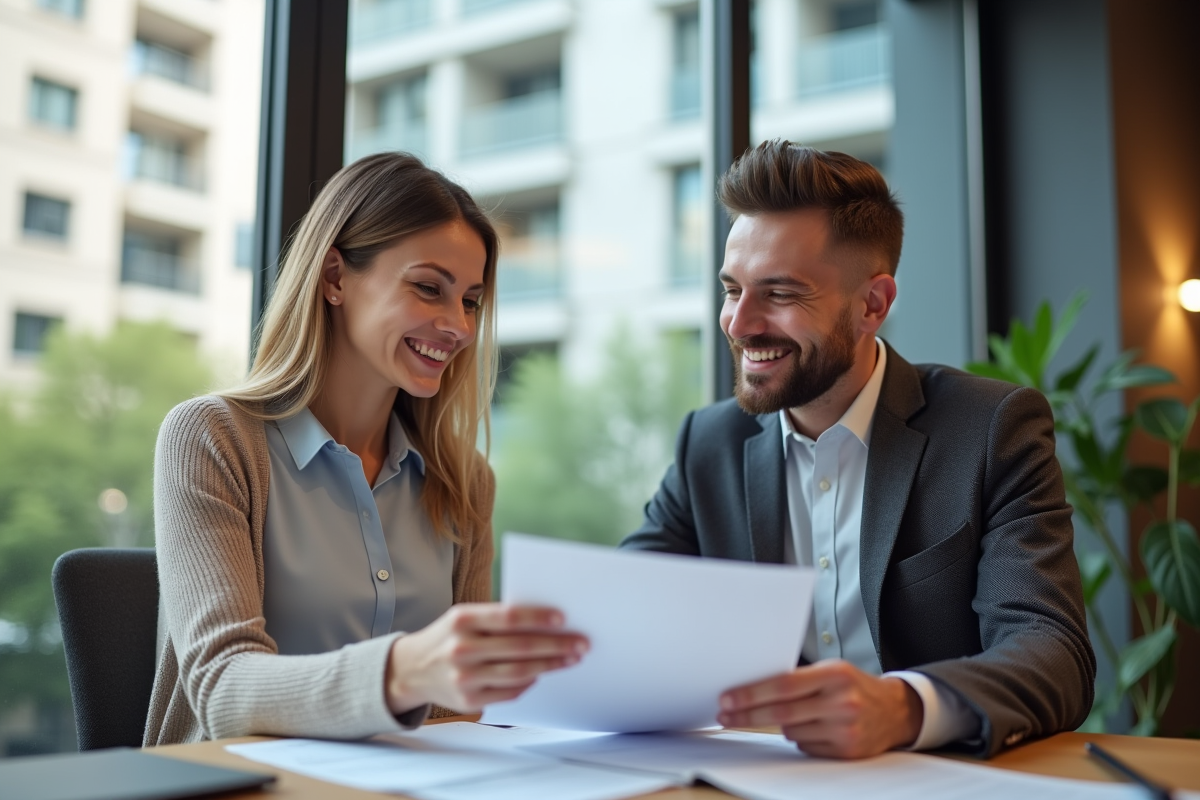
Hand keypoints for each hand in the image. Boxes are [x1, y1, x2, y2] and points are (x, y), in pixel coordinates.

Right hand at [385, 603, 587, 714]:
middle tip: (581, 643)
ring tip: (570, 659)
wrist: (410, 669)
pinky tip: (542, 673)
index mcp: (462, 620)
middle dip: (556, 645)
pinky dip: (529, 682)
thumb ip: (496, 618)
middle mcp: (461, 649)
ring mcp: (464, 678)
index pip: (508, 617)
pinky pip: (509, 692)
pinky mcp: (468, 701)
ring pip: (518, 672)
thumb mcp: (463, 617)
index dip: (538, 617)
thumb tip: (547, 622)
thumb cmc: (449, 637)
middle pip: (519, 647)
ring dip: (550, 665)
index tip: (563, 618)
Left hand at [717, 659, 922, 758]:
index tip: (728, 698)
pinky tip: (815, 728)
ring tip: (798, 715)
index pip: (783, 685)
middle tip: (725, 715)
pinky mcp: (847, 751)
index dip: (752, 694)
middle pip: (782, 712)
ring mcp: (846, 729)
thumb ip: (799, 678)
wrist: (896, 711)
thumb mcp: (831, 670)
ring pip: (791, 732)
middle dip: (748, 715)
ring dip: (782, 725)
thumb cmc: (854, 686)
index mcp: (834, 675)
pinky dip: (801, 738)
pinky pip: (806, 746)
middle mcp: (841, 702)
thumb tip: (753, 688)